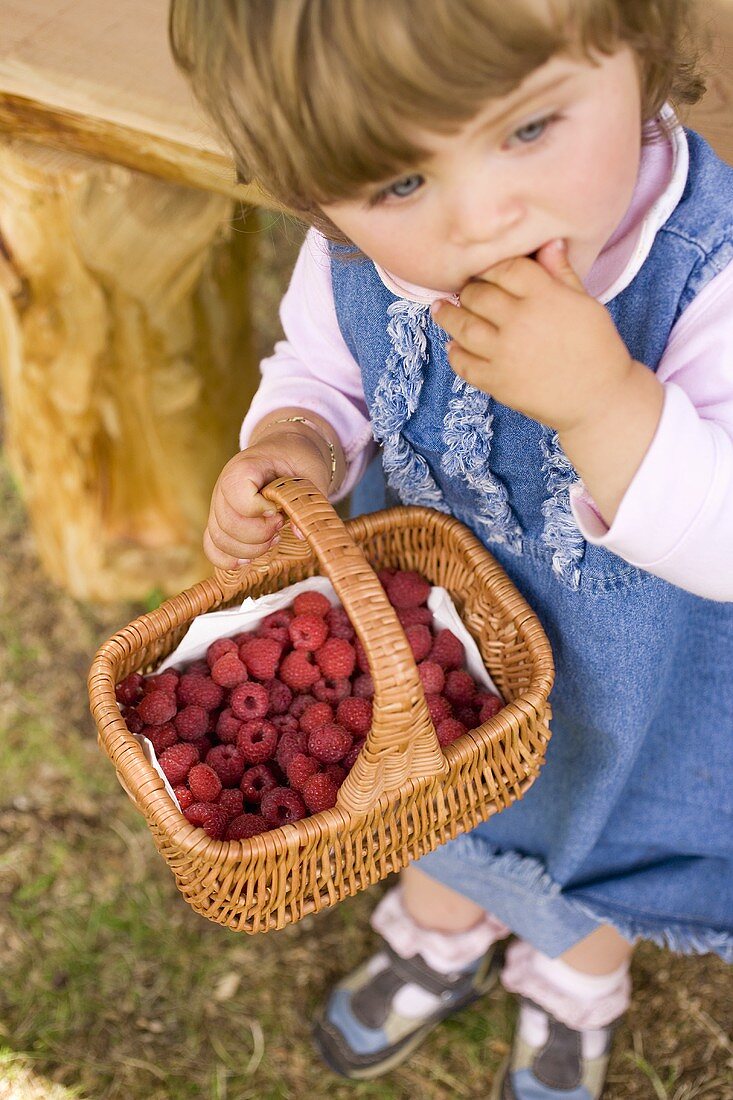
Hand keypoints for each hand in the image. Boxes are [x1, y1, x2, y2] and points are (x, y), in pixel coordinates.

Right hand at [203, 430, 330, 568]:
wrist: (284, 451)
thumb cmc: (297, 459)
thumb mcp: (312, 472)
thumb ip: (309, 500)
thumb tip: (300, 534)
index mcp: (244, 466)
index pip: (237, 493)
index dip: (258, 509)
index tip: (279, 510)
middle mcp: (224, 486)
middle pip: (228, 522)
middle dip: (258, 535)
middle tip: (280, 526)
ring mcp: (219, 505)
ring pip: (219, 538)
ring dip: (248, 550)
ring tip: (272, 541)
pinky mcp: (221, 521)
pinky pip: (212, 546)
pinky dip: (227, 559)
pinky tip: (247, 561)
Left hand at [431, 240, 634, 434]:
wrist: (599, 399)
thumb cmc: (597, 348)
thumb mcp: (585, 304)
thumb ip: (561, 273)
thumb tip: (548, 242)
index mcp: (544, 297)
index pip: (506, 268)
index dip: (491, 267)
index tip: (485, 270)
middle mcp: (519, 321)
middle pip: (478, 295)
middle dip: (469, 290)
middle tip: (465, 291)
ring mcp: (504, 353)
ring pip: (462, 326)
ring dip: (447, 315)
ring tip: (440, 309)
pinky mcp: (496, 381)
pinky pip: (464, 363)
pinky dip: (455, 353)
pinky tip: (453, 345)